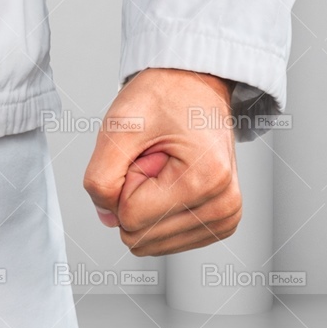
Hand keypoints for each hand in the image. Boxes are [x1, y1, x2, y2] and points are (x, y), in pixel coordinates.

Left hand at [82, 67, 239, 255]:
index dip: (123, 182)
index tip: (145, 152)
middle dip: (134, 194)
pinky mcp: (219, 224)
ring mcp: (225, 218)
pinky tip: (171, 178)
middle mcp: (224, 205)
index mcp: (207, 179)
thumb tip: (107, 218)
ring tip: (164, 165)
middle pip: (141, 234)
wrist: (194, 86)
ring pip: (150, 241)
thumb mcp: (119, 126)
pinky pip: (164, 240)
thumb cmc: (164, 97)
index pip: (130, 217)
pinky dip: (158, 209)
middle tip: (153, 157)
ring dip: (146, 201)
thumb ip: (100, 177)